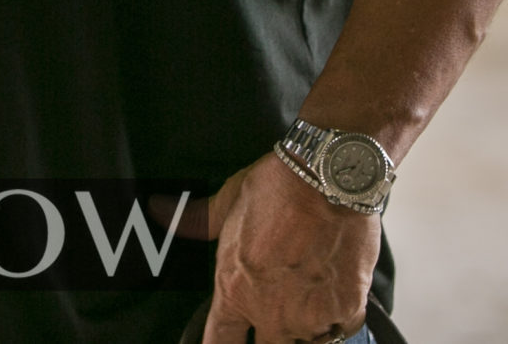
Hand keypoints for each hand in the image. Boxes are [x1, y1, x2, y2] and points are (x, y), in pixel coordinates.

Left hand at [198, 152, 377, 343]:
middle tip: (276, 312)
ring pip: (306, 341)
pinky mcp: (346, 309)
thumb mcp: (227, 202)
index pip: (219, 342)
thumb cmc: (276, 189)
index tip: (227, 342)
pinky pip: (341, 329)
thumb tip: (161, 209)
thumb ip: (197, 221)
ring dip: (305, 326)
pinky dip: (338, 318)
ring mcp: (311, 316)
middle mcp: (272, 313)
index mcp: (235, 291)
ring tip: (306, 298)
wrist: (327, 180)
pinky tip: (334, 297)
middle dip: (270, 335)